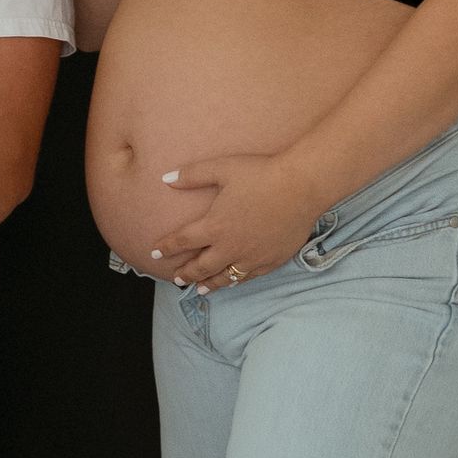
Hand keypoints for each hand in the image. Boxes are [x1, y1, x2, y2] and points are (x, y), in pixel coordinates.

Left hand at [149, 151, 320, 288]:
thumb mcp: (222, 168)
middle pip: (201, 266)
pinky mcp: (271, 260)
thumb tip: (166, 179)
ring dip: (210, 284)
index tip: (155, 252)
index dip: (167, 247)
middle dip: (186, 274)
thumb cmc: (261, 173)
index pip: (182, 241)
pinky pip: (249, 276)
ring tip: (201, 289)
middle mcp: (230, 246)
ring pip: (225, 277)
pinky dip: (237, 280)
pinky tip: (233, 281)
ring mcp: (251, 256)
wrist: (302, 186)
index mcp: (215, 226)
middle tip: (177, 279)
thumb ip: (192, 175)